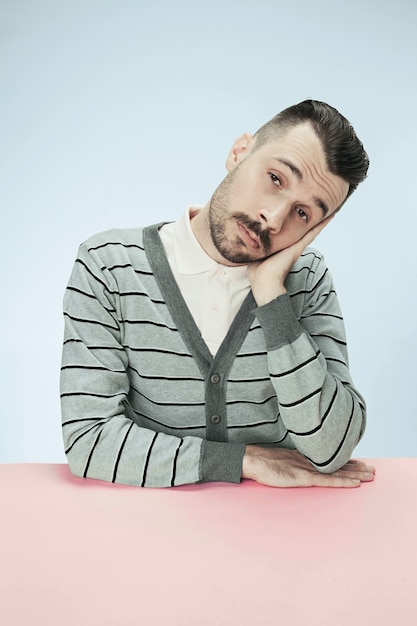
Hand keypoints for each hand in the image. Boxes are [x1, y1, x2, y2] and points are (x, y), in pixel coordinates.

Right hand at [242, 446, 375, 487]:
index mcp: (304, 457)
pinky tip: (355, 484)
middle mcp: (310, 461)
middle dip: (356, 467)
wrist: (253, 460)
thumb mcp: (281, 461)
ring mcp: (308, 468)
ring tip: (370, 475)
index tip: (359, 463)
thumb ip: (292, 463)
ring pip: (337, 471)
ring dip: (356, 473)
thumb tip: (297, 468)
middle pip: (337, 463)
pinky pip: (328, 480)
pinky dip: (343, 481)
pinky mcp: (304, 477)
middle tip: (372, 470)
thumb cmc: (263, 463)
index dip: (346, 461)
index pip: (329, 459)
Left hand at [247, 215, 333, 305]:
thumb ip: (255, 244)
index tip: (300, 216)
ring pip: (310, 231)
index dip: (296, 225)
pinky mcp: (298, 248)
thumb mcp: (255, 253)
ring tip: (330, 212)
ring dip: (320, 222)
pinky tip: (329, 217)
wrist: (264, 281)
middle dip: (311, 222)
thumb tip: (247, 236)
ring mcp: (296, 247)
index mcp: (281, 247)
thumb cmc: (257, 272)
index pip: (290, 234)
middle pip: (303, 232)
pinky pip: (312, 234)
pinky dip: (321, 226)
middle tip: (321, 212)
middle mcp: (291, 246)